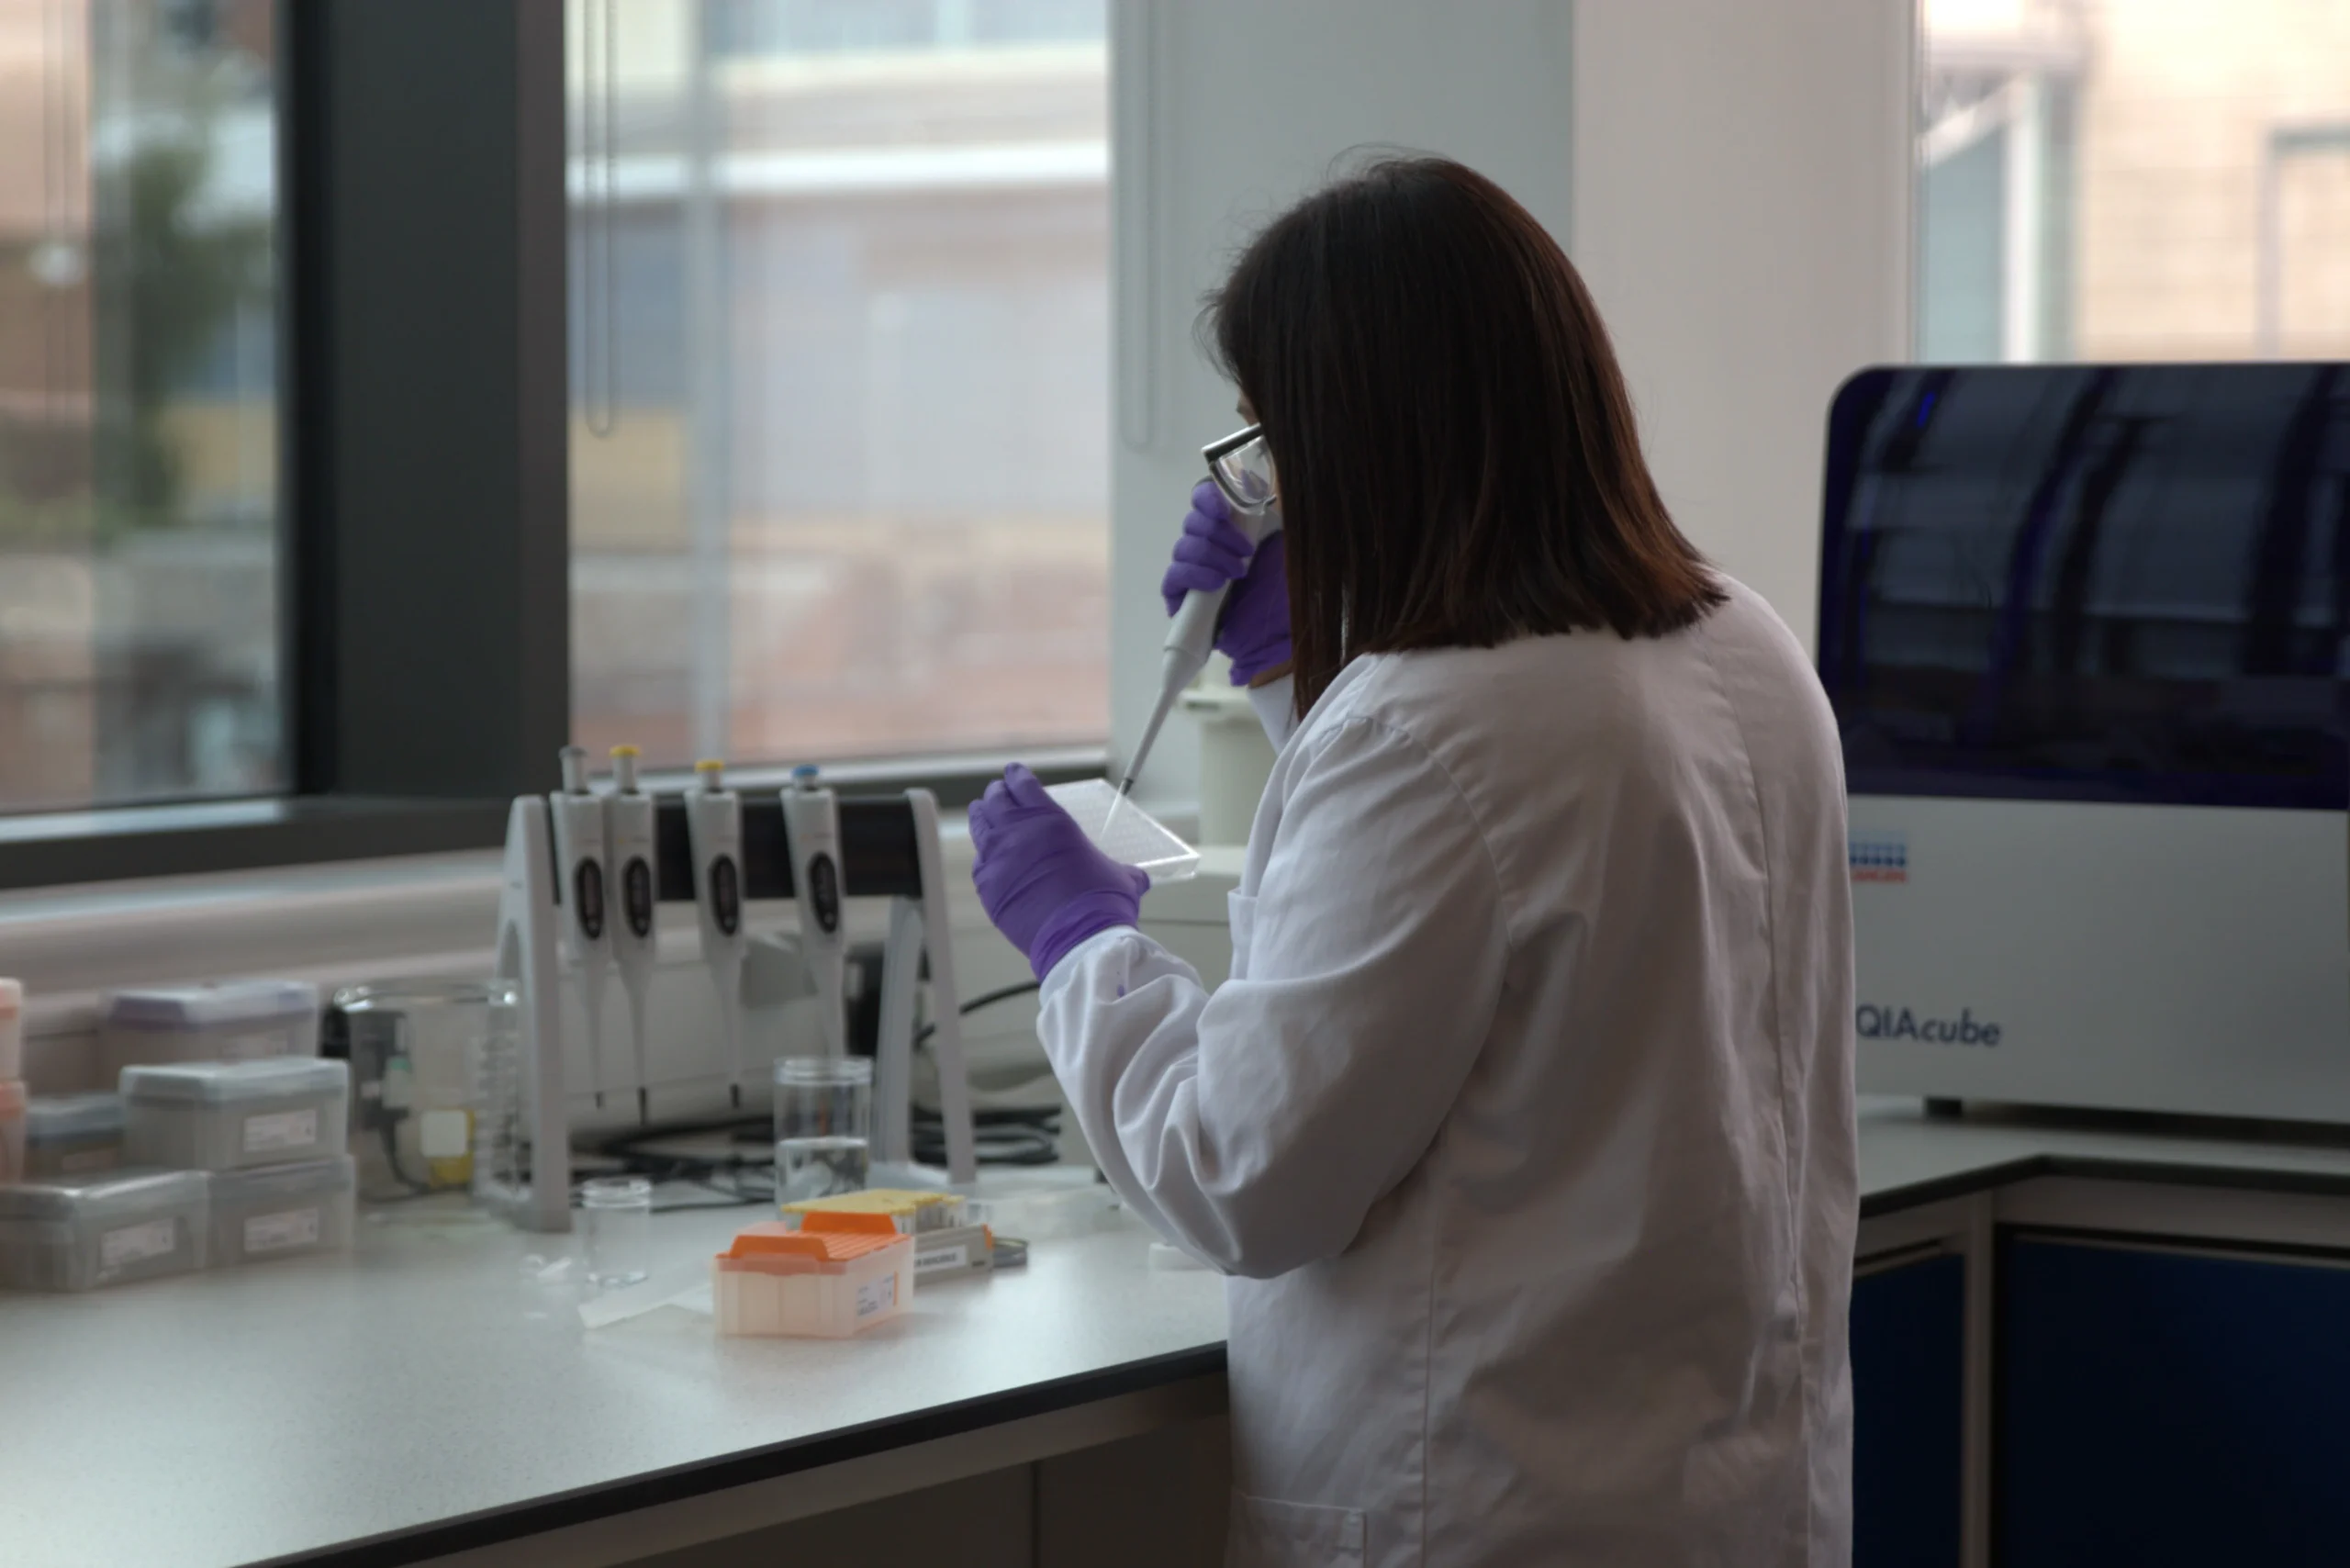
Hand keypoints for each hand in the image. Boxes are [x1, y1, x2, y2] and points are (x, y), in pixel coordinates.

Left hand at [968, 764, 1150, 980]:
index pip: (1023, 784)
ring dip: (982, 816)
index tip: (1013, 774)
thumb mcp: (1120, 876)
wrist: (1078, 938)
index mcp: (1051, 820)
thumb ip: (1123, 870)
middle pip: (996, 799)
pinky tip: (987, 858)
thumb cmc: (1102, 903)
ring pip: (979, 824)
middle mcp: (1019, 832)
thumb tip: (1138, 878)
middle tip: (999, 793)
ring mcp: (998, 858)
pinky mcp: (987, 885)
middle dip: (997, 793)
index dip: (1016, 776)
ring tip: (983, 812)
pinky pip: (979, 863)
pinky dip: (983, 857)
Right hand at [1159, 480, 1291, 684]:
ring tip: (1238, 573)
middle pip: (1193, 523)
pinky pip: (1174, 576)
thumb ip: (1272, 513)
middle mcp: (1207, 546)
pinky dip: (1194, 575)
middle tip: (1246, 551)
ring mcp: (1191, 572)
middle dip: (1218, 532)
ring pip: (1184, 548)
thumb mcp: (1285, 545)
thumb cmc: (1282, 591)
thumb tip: (1258, 480)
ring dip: (1211, 556)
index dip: (1208, 497)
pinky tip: (1216, 583)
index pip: (1204, 498)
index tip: (1225, 506)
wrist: (1279, 637)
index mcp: (1229, 528)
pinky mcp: (1180, 598)